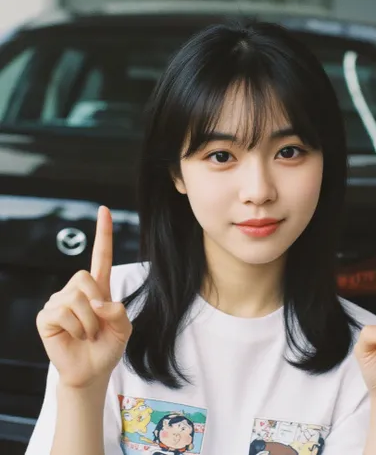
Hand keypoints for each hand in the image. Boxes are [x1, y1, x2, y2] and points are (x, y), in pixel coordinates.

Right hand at [36, 206, 131, 388]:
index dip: (103, 233)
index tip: (103, 209)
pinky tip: (74, 336)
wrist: (92, 371)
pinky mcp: (46, 316)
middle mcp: (76, 290)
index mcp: (98, 288)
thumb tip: (96, 302)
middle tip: (97, 327)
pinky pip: (62, 312)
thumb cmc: (108, 347)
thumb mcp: (124, 328)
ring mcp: (58, 301)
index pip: (101, 256)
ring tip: (87, 334)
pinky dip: (75, 328)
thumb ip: (118, 310)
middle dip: (96, 305)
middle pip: (85, 277)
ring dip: (88, 322)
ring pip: (75, 298)